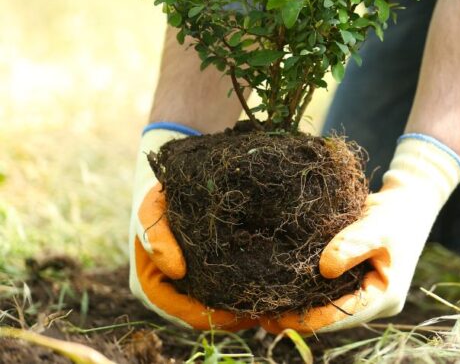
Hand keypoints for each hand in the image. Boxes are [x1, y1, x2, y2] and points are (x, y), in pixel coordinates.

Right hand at [128, 125, 257, 330]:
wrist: (173, 176)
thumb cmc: (159, 193)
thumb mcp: (151, 207)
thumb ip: (155, 234)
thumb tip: (176, 269)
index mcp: (151, 284)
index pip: (184, 313)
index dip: (212, 318)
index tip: (241, 314)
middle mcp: (171, 289)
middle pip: (206, 315)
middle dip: (234, 315)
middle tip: (268, 311)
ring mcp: (190, 282)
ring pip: (219, 304)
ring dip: (243, 305)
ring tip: (274, 300)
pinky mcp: (208, 270)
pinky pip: (228, 287)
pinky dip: (246, 287)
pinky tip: (271, 282)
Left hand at [259, 135, 459, 334]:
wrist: (408, 202)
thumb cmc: (396, 214)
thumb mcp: (377, 226)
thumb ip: (352, 245)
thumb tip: (324, 269)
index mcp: (386, 296)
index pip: (343, 315)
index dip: (309, 319)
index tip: (277, 317)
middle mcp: (375, 302)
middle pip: (333, 318)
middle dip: (300, 318)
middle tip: (261, 316)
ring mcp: (366, 294)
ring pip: (330, 308)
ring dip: (301, 308)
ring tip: (265, 308)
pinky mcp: (356, 283)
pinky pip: (330, 295)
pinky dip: (307, 294)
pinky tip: (282, 291)